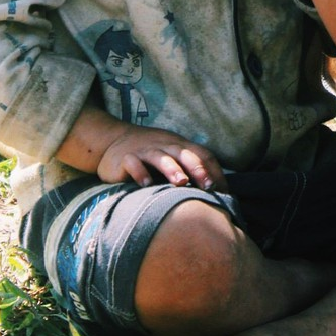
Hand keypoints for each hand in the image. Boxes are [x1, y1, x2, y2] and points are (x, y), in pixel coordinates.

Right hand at [97, 124, 227, 190]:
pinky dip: (140, 172)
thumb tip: (215, 194)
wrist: (111, 141)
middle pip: (184, 153)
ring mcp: (145, 150)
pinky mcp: (126, 157)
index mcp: (179, 146)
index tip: (223, 190)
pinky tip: (145, 185)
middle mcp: (164, 145)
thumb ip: (188, 170)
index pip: (202, 154)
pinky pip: (133, 162)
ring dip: (172, 168)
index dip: (214, 171)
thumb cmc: (149, 155)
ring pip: (160, 156)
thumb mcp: (170, 156)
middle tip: (208, 185)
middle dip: (197, 168)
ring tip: (181, 182)